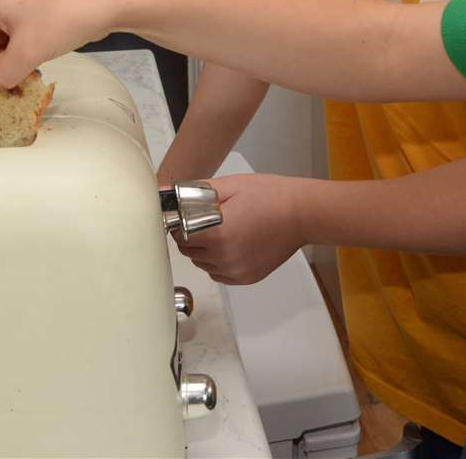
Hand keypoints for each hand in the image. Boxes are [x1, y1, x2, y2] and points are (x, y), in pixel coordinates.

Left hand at [174, 174, 307, 284]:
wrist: (303, 214)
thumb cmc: (269, 195)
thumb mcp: (229, 186)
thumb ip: (193, 192)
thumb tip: (162, 194)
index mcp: (216, 235)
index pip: (179, 234)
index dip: (183, 221)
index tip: (192, 213)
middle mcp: (223, 258)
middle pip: (189, 251)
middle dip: (193, 235)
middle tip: (210, 218)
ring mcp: (235, 271)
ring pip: (203, 263)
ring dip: (205, 249)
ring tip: (225, 230)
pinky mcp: (246, 278)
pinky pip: (218, 273)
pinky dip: (219, 261)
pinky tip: (234, 243)